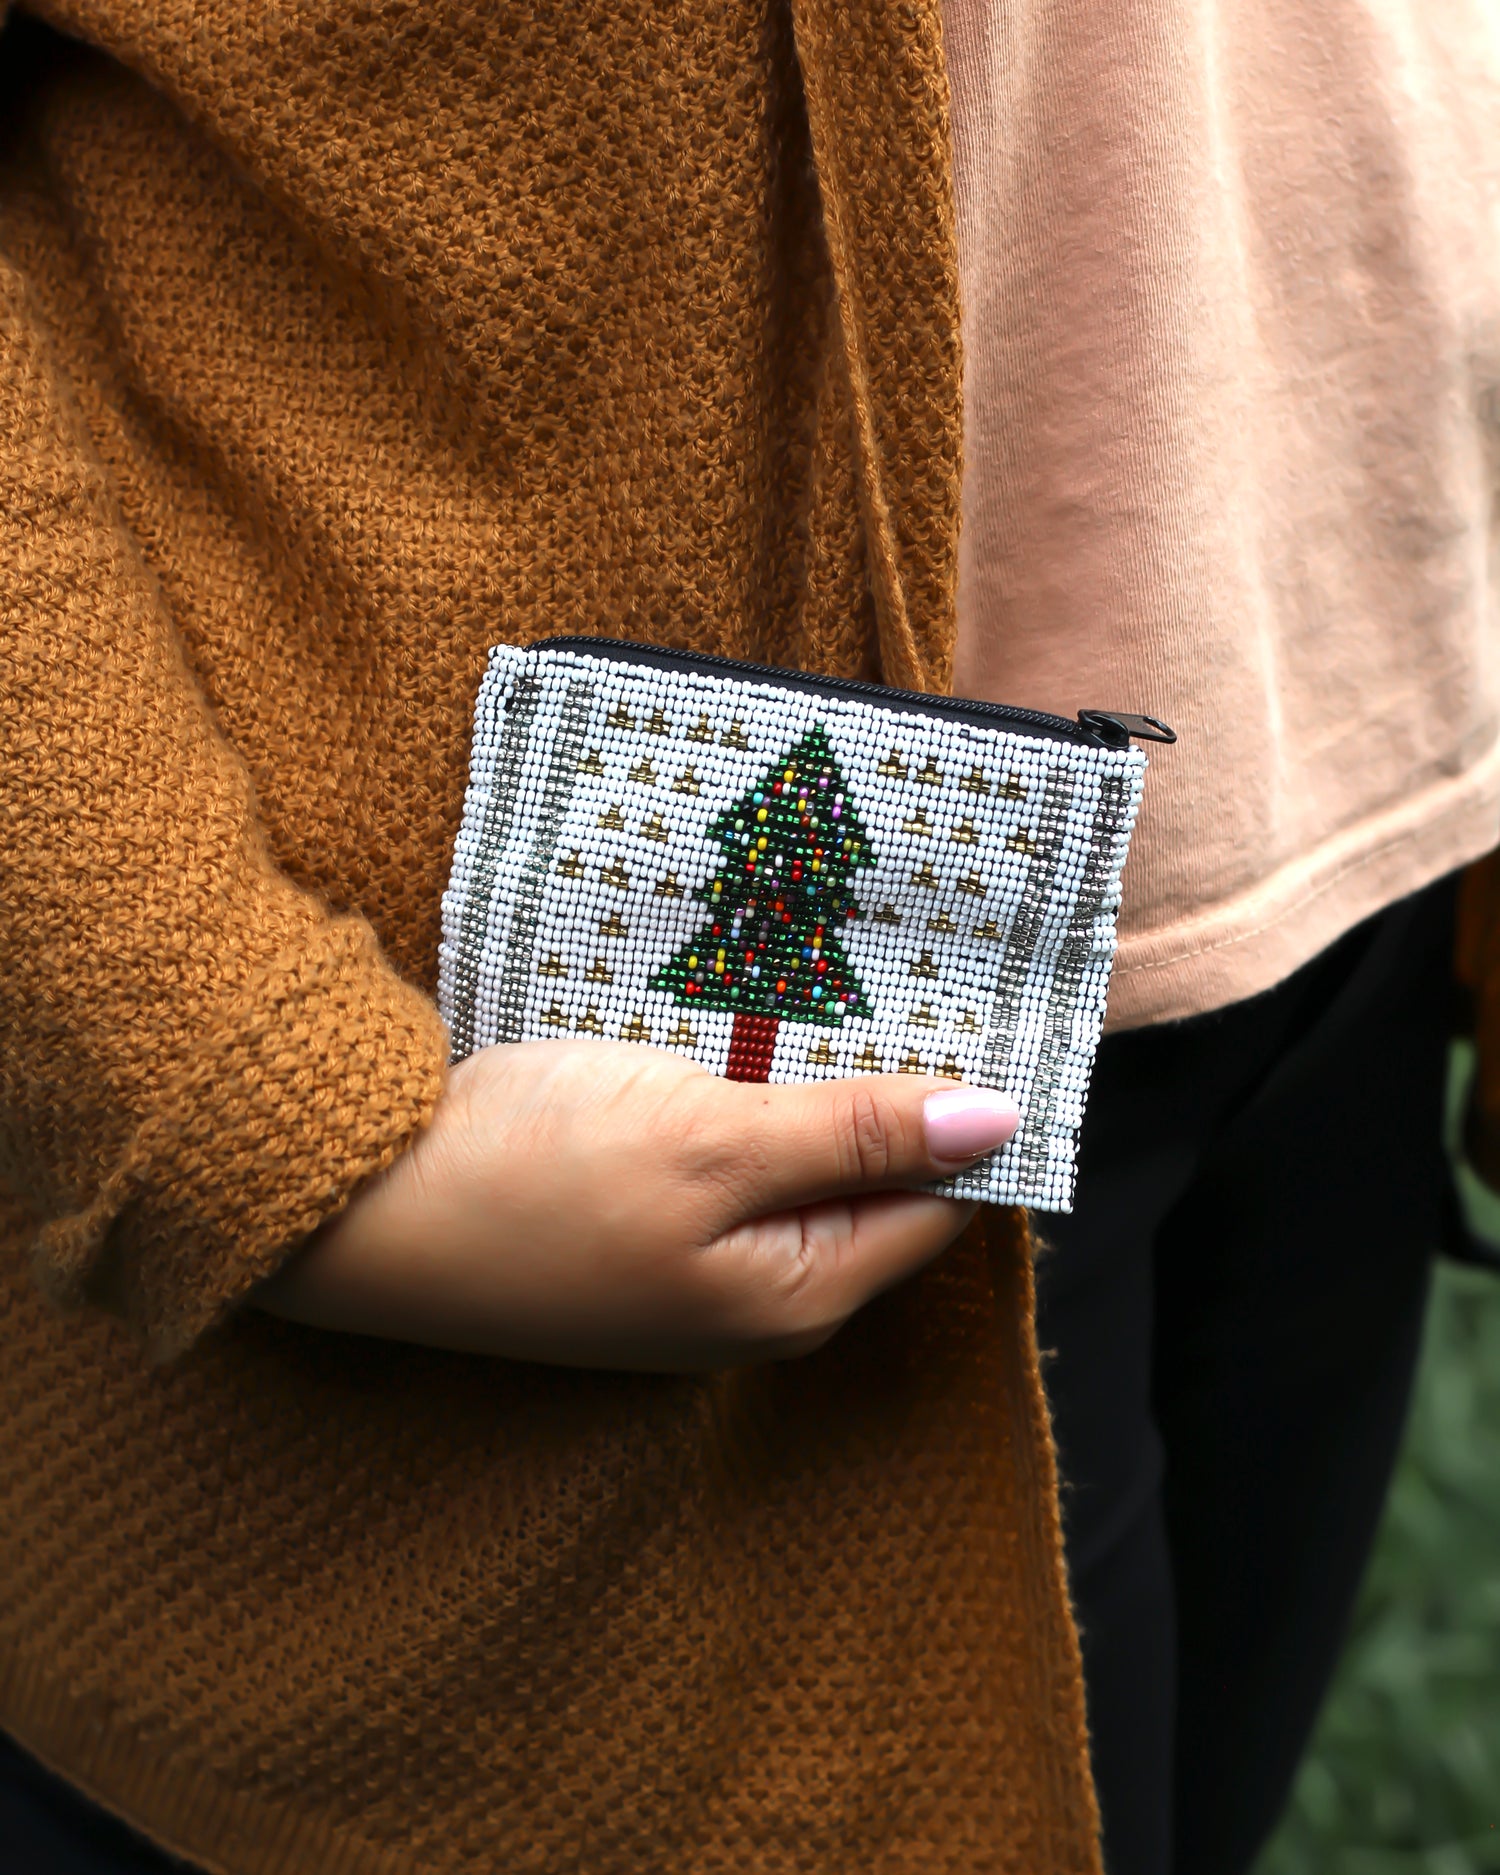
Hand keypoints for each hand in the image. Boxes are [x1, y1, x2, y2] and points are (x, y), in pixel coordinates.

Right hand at [254, 1040, 1018, 1370]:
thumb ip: (858, 1135)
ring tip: (838, 968)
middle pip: (871, 1176)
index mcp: (799, 1291)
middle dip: (895, 1079)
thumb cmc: (536, 1174)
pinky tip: (744, 1014)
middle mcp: (761, 1291)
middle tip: (917, 962)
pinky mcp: (643, 1220)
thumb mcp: (714, 1143)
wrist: (359, 1200)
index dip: (969, 1106)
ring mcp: (696, 1260)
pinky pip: (735, 1150)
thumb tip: (1000, 1125)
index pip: (939, 1199)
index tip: (991, 1001)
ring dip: (817, 1072)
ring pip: (800, 1155)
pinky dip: (749, 1085)